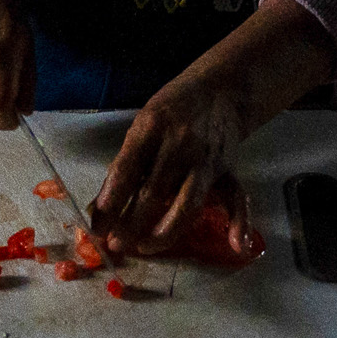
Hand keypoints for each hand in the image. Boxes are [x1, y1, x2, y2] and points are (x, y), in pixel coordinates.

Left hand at [90, 71, 251, 256]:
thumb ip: (125, 164)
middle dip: (132, 224)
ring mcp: (204, 159)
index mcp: (150, 128)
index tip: (97, 228)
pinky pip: (235, 197)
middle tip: (116, 245)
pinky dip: (240, 221)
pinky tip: (237, 245)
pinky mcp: (226, 169)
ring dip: (165, 231)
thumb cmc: (171, 112)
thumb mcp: (142, 127)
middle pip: (153, 192)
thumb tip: (97, 207)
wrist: (221, 90)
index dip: (110, 203)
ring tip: (145, 247)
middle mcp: (178, 144)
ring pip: (187, 202)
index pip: (125, 171)